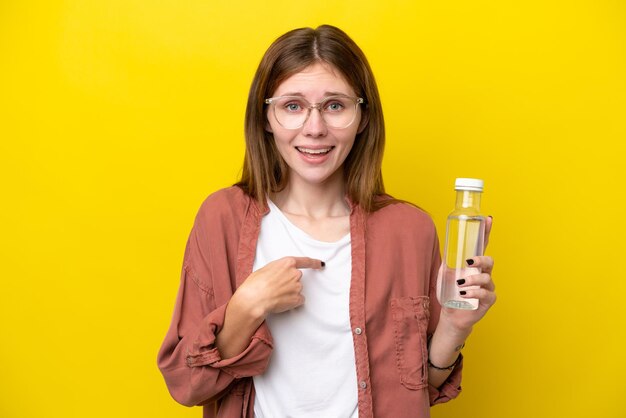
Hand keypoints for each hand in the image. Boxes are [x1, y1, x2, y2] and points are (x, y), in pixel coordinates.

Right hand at [234, 256, 323, 317]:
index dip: (314, 263)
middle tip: (275, 287)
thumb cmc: (255, 284)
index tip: (320, 264)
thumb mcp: (266, 269)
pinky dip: (292, 302)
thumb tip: (279, 274)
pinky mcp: (297, 298)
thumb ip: (278, 269)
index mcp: (287, 263)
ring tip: (275, 295)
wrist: (254, 299)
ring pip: (296, 289)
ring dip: (289, 292)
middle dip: (289, 282)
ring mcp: (297, 286)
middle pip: (297, 277)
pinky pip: (298, 300)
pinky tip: (281, 302)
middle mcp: (295, 273)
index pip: (306, 261)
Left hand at [436, 216, 495, 332]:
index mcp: (474, 266)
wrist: (451, 315)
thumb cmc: (450, 294)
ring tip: (459, 284)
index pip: (482, 246)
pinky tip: (464, 294)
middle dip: (481, 260)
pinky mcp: (488, 301)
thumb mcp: (444, 275)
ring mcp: (487, 288)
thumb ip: (447, 263)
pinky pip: (485, 294)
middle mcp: (483, 274)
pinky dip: (474, 292)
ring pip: (487, 278)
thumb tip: (446, 251)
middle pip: (490, 261)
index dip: (486, 233)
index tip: (488, 219)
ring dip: (472, 280)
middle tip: (469, 262)